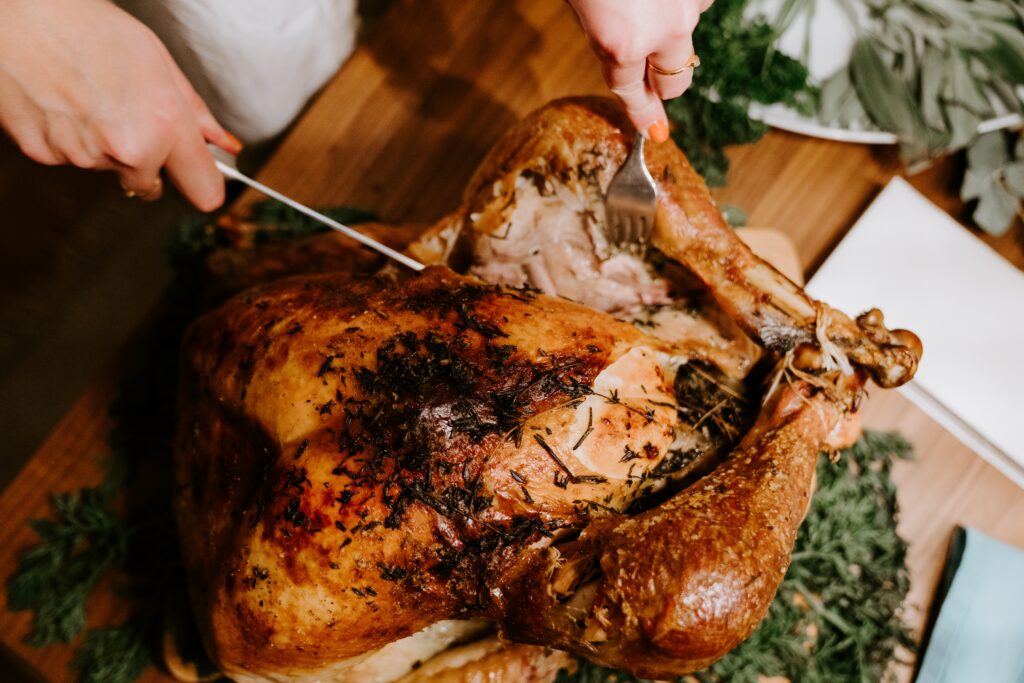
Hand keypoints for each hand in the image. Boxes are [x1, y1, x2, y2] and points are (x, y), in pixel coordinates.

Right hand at [0, 0, 240, 209]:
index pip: (205, 190)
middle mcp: (128, 149)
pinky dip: (71, 139)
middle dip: (147, 161)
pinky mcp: (46, 156)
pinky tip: (64, 103)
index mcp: (164, 125)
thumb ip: (195, 113)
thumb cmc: (87, 27)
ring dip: (106, 145)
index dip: (204, 184)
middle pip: (150, 185)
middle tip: (128, 116)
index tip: (202, 178)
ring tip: (90, 97)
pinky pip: (71, 158)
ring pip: (109, 168)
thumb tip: (222, 144)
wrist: (18, 15)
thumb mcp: (159, 63)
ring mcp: (85, 156)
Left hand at [567, 0, 710, 142]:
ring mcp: (690, 6)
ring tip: (643, 7)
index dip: (641, 112)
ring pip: (685, 40)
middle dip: (658, 81)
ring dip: (669, 34)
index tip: (654, 131)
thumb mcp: (580, 7)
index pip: (631, 92)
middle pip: (674, 83)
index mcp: (622, 43)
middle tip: (646, 70)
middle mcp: (665, 30)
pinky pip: (696, 7)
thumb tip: (623, 63)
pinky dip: (679, 5)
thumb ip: (601, 38)